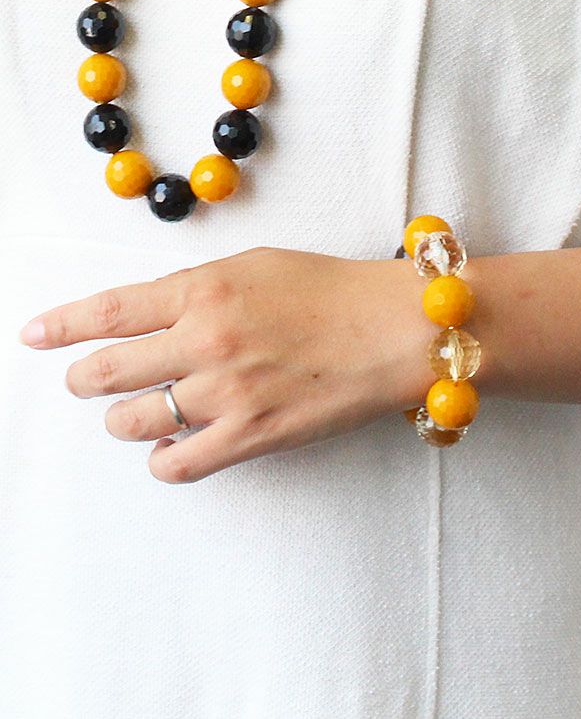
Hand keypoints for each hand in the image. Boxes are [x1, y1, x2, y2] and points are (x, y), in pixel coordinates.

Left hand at [18, 247, 435, 482]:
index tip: (34, 336)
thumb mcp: (257, 266)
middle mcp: (205, 340)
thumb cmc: (333, 291)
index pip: (108, 312)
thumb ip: (197, 288)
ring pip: (135, 421)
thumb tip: (152, 314)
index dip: (61, 325)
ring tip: (135, 415)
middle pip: (107, 371)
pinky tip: (170, 451)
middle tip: (84, 382)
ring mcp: (226, 392)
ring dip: (123, 420)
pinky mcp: (253, 436)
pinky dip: (163, 461)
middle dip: (84, 379)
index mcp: (203, 290)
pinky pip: (180, 464)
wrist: (392, 330)